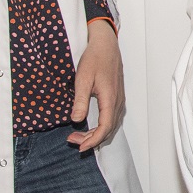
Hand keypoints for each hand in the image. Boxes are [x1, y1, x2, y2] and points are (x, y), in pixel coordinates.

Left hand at [69, 19, 124, 151]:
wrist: (105, 45)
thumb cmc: (95, 58)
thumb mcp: (82, 79)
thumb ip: (80, 100)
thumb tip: (76, 120)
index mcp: (110, 98)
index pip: (105, 127)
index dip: (94, 140)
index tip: (81, 147)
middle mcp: (117, 101)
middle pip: (108, 129)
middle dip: (92, 140)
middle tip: (73, 141)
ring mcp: (118, 100)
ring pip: (111, 125)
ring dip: (96, 134)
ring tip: (78, 136)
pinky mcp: (116, 97)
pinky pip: (111, 118)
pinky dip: (101, 127)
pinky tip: (90, 126)